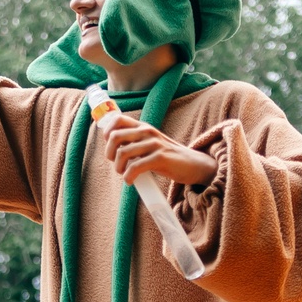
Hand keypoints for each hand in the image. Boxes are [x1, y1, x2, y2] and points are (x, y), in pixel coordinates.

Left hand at [96, 111, 215, 187]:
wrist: (193, 165)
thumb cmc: (168, 157)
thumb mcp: (151, 144)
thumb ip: (135, 142)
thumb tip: (113, 148)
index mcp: (143, 127)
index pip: (118, 119)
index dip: (107, 132)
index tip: (111, 147)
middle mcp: (147, 132)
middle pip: (115, 136)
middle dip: (109, 153)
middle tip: (116, 163)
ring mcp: (154, 144)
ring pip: (123, 153)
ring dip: (118, 168)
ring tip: (124, 174)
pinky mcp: (160, 158)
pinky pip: (135, 167)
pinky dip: (128, 177)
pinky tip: (130, 181)